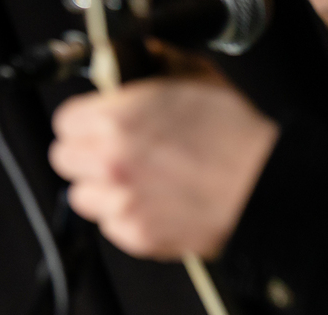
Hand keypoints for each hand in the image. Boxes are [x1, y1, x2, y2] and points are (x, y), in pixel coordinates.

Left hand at [49, 65, 277, 260]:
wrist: (264, 187)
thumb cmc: (236, 137)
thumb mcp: (195, 82)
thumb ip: (151, 77)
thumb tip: (134, 68)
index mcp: (117, 119)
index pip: (65, 121)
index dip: (82, 122)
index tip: (93, 126)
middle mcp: (109, 161)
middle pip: (63, 159)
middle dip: (84, 154)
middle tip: (111, 153)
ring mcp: (118, 200)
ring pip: (81, 196)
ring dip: (101, 189)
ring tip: (136, 181)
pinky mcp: (131, 233)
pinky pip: (109, 224)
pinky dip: (125, 216)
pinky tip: (153, 203)